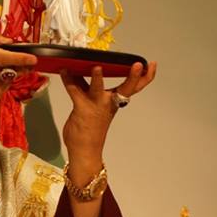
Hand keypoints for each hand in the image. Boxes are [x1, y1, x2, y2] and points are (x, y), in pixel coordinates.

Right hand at [0, 30, 36, 109]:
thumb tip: (9, 41)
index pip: (2, 56)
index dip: (19, 58)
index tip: (33, 58)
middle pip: (11, 65)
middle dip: (21, 63)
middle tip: (28, 60)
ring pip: (11, 74)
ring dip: (10, 70)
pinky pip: (7, 83)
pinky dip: (5, 79)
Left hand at [61, 61, 156, 175]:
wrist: (85, 150)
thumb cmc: (90, 127)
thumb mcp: (93, 104)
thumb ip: (87, 86)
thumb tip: (78, 68)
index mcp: (114, 101)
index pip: (133, 88)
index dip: (145, 77)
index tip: (152, 65)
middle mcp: (108, 102)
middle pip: (126, 88)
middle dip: (134, 77)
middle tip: (139, 65)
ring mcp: (96, 106)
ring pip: (98, 89)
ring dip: (97, 78)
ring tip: (97, 67)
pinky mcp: (82, 108)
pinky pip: (75, 91)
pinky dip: (68, 80)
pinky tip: (64, 70)